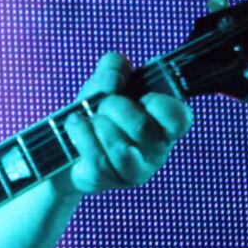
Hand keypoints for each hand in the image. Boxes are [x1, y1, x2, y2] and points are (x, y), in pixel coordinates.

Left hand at [68, 51, 190, 193]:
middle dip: (114, 107)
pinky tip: (76, 126)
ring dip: (97, 124)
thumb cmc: (98, 110)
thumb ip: (114, 66)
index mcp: (165, 124)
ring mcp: (136, 170)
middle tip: (103, 105)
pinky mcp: (111, 181)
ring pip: (120, 147)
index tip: (141, 97)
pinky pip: (98, 159)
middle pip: (141, 127)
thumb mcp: (106, 81)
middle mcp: (157, 150)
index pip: (179, 119)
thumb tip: (113, 79)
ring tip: (88, 118)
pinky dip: (82, 135)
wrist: (68, 142)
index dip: (158, 104)